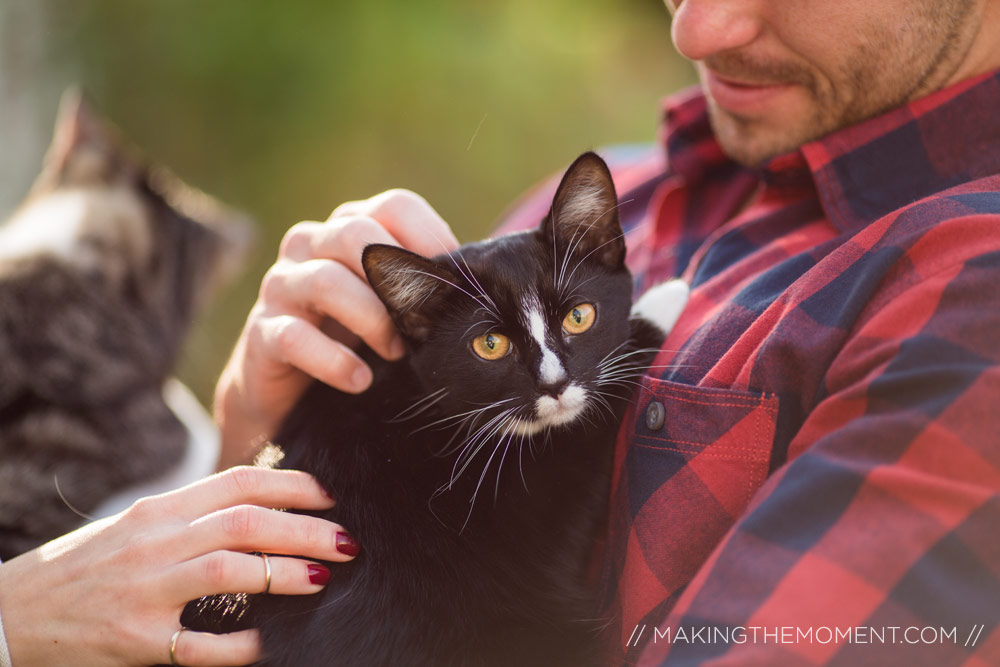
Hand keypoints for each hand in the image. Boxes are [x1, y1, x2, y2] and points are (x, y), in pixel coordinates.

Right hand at [0, 467, 354, 666]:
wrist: (13, 612)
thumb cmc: (88, 566)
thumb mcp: (138, 525)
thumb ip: (192, 514)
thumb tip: (263, 507)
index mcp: (159, 510)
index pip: (237, 482)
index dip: (292, 485)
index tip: (329, 497)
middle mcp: (155, 543)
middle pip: (245, 522)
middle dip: (305, 530)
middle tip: (347, 541)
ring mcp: (144, 592)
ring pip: (229, 571)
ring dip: (284, 574)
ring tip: (322, 579)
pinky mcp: (135, 641)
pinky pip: (200, 644)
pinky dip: (240, 644)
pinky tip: (266, 643)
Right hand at [214, 189, 458, 466]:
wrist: (292, 393)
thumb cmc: (358, 339)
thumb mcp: (397, 305)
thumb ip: (430, 287)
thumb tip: (489, 284)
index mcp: (350, 227)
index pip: (395, 206)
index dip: (432, 240)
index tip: (460, 284)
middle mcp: (311, 244)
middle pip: (356, 234)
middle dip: (399, 283)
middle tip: (424, 326)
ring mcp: (281, 285)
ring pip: (325, 282)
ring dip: (372, 320)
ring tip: (397, 354)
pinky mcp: (262, 333)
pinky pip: (294, 336)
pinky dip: (335, 361)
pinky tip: (360, 379)